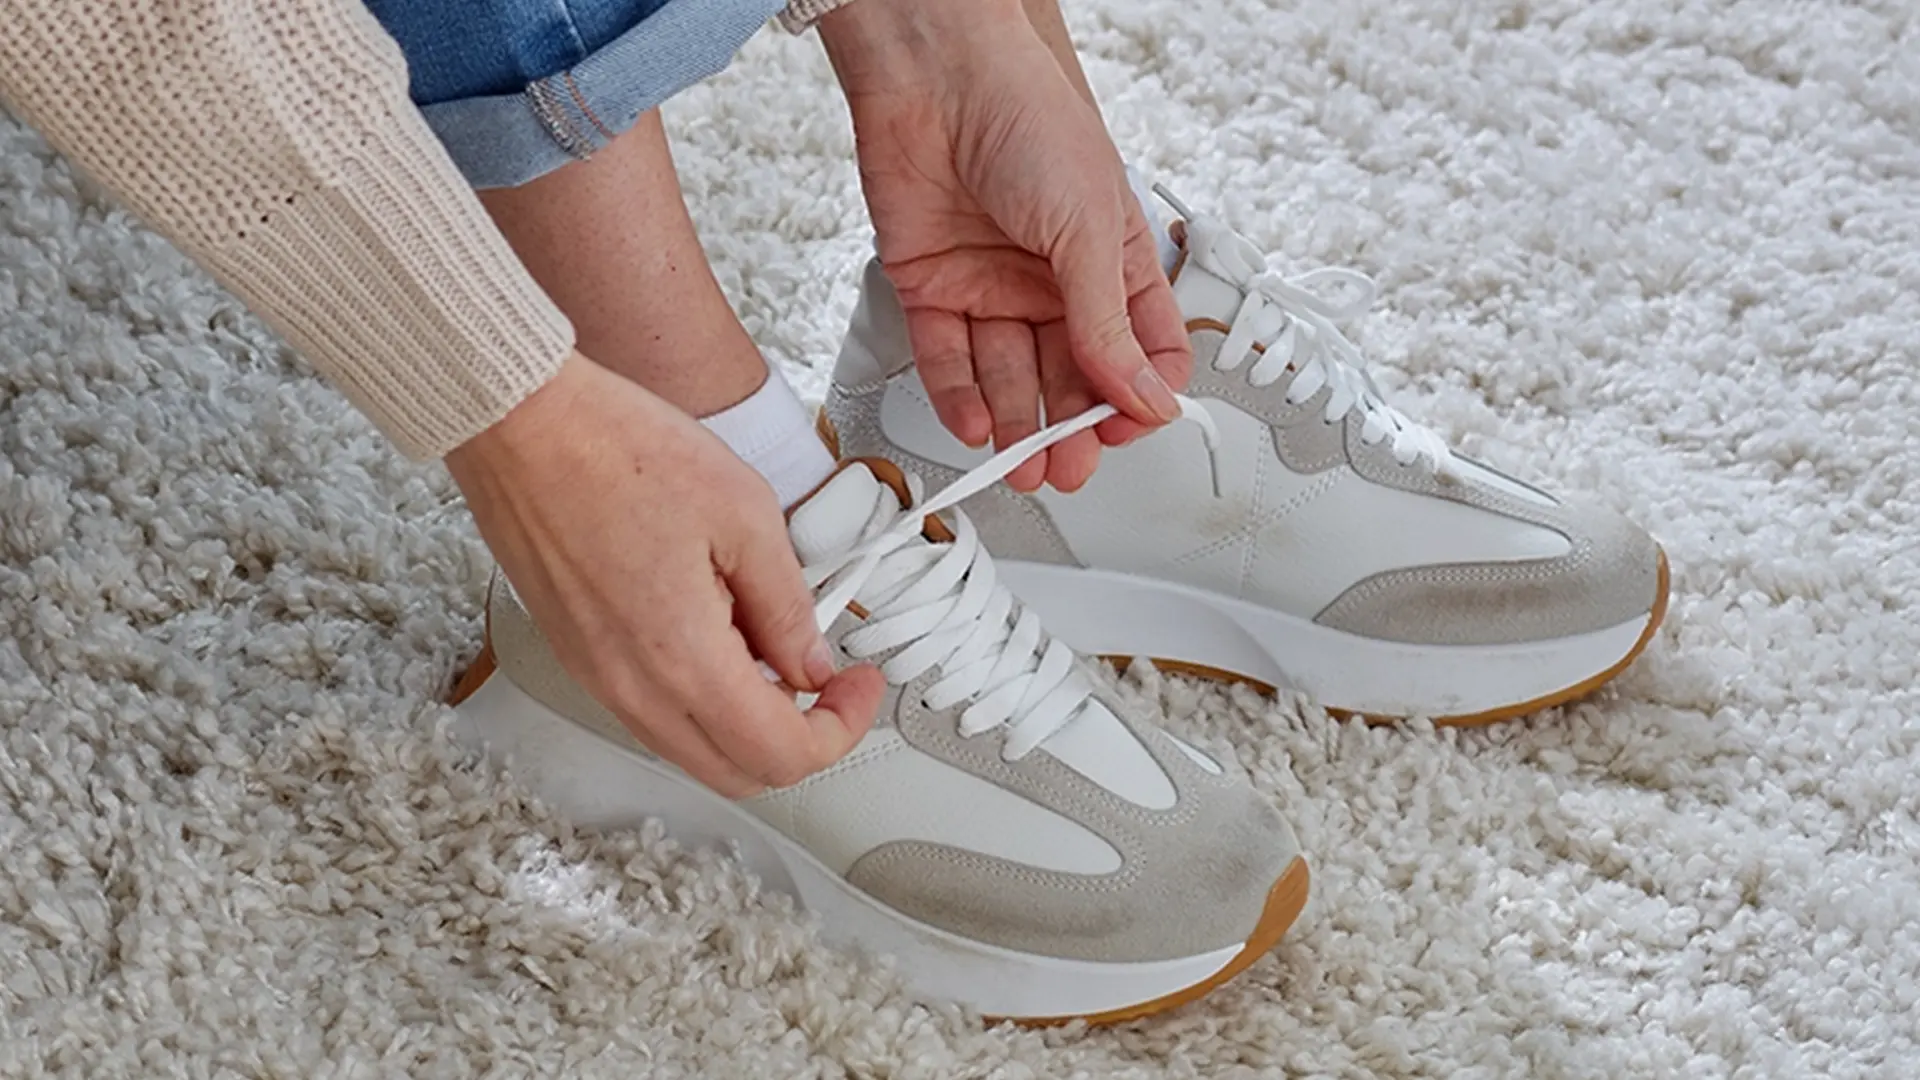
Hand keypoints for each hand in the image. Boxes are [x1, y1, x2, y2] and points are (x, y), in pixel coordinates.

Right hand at [446, 354, 885, 797]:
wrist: (520, 425)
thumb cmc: (617, 449)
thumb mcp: (744, 514)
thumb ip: (788, 605)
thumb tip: (811, 663)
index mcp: (684, 659)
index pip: (781, 754)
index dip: (840, 728)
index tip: (857, 685)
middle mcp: (633, 688)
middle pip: (737, 773)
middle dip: (798, 738)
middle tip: (828, 678)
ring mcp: (597, 678)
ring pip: (693, 749)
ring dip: (747, 720)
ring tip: (773, 644)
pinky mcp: (578, 657)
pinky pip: (653, 713)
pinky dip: (701, 698)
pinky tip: (718, 629)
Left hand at [820, 0, 1191, 492]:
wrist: (934, 75)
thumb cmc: (1027, 120)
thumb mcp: (1090, 230)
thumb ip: (1109, 323)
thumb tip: (1143, 394)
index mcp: (1114, 261)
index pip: (1142, 349)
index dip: (1139, 394)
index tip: (1128, 427)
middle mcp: (1054, 280)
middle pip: (1072, 377)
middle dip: (1073, 429)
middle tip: (1071, 467)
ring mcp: (993, 287)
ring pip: (1010, 379)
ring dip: (1019, 427)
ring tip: (1025, 465)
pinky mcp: (933, 288)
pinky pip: (949, 360)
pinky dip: (961, 398)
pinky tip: (978, 425)